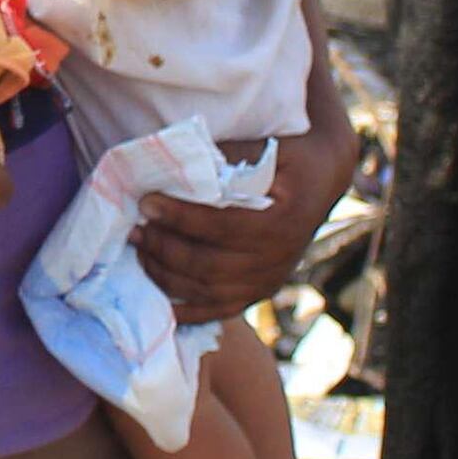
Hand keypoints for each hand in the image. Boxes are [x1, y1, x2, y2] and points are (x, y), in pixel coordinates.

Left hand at [139, 107, 361, 322]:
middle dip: (164, 248)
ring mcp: (268, 280)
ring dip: (166, 275)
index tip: (147, 202)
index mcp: (282, 222)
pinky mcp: (260, 292)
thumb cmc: (291, 158)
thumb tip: (180, 162)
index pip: (221, 227)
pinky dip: (185, 310)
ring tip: (138, 250)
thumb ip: (230, 156)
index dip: (180, 218)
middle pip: (209, 265)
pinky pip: (218, 310)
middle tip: (134, 228)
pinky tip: (156, 295)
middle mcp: (277, 259)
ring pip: (208, 290)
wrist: (323, 180)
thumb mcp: (269, 148)